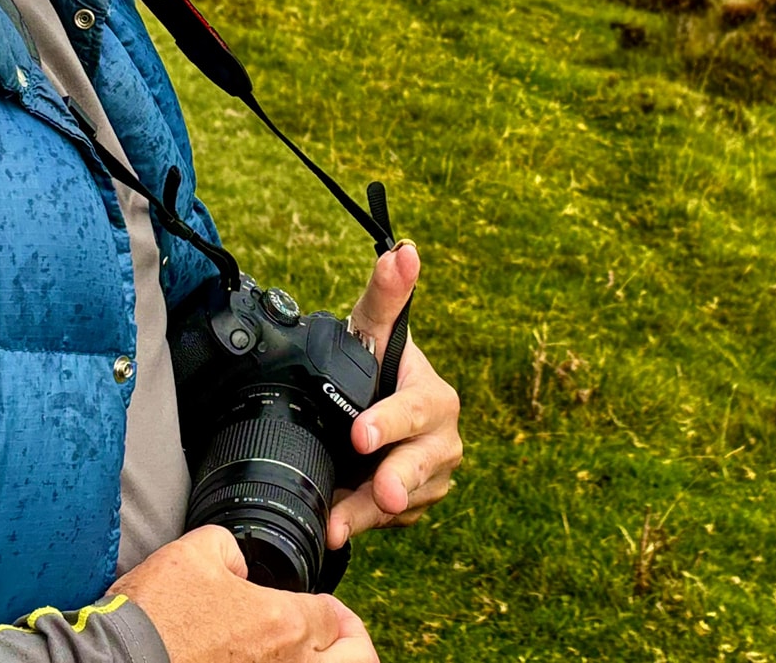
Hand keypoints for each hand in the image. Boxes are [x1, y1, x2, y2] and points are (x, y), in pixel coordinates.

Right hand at [115, 526, 376, 661]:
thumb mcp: (197, 550)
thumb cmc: (153, 613)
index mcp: (284, 624)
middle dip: (353, 645)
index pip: (334, 618)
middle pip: (356, 661)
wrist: (114, 662)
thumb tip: (240, 563)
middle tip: (339, 637)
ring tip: (310, 654)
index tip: (324, 609)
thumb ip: (233, 547)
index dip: (334, 611)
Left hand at [328, 242, 463, 548]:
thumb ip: (385, 294)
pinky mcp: (414, 511)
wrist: (370, 414)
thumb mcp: (371, 331)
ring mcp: (430, 481)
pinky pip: (391, 524)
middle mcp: (441, 442)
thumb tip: (404, 251)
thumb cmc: (372, 366)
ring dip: (367, 513)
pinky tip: (338, 523)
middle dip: (396, 483)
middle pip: (421, 467)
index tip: (361, 435)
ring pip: (402, 503)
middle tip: (381, 496)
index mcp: (435, 398)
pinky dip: (364, 523)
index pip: (418, 409)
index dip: (392, 422)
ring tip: (335, 525)